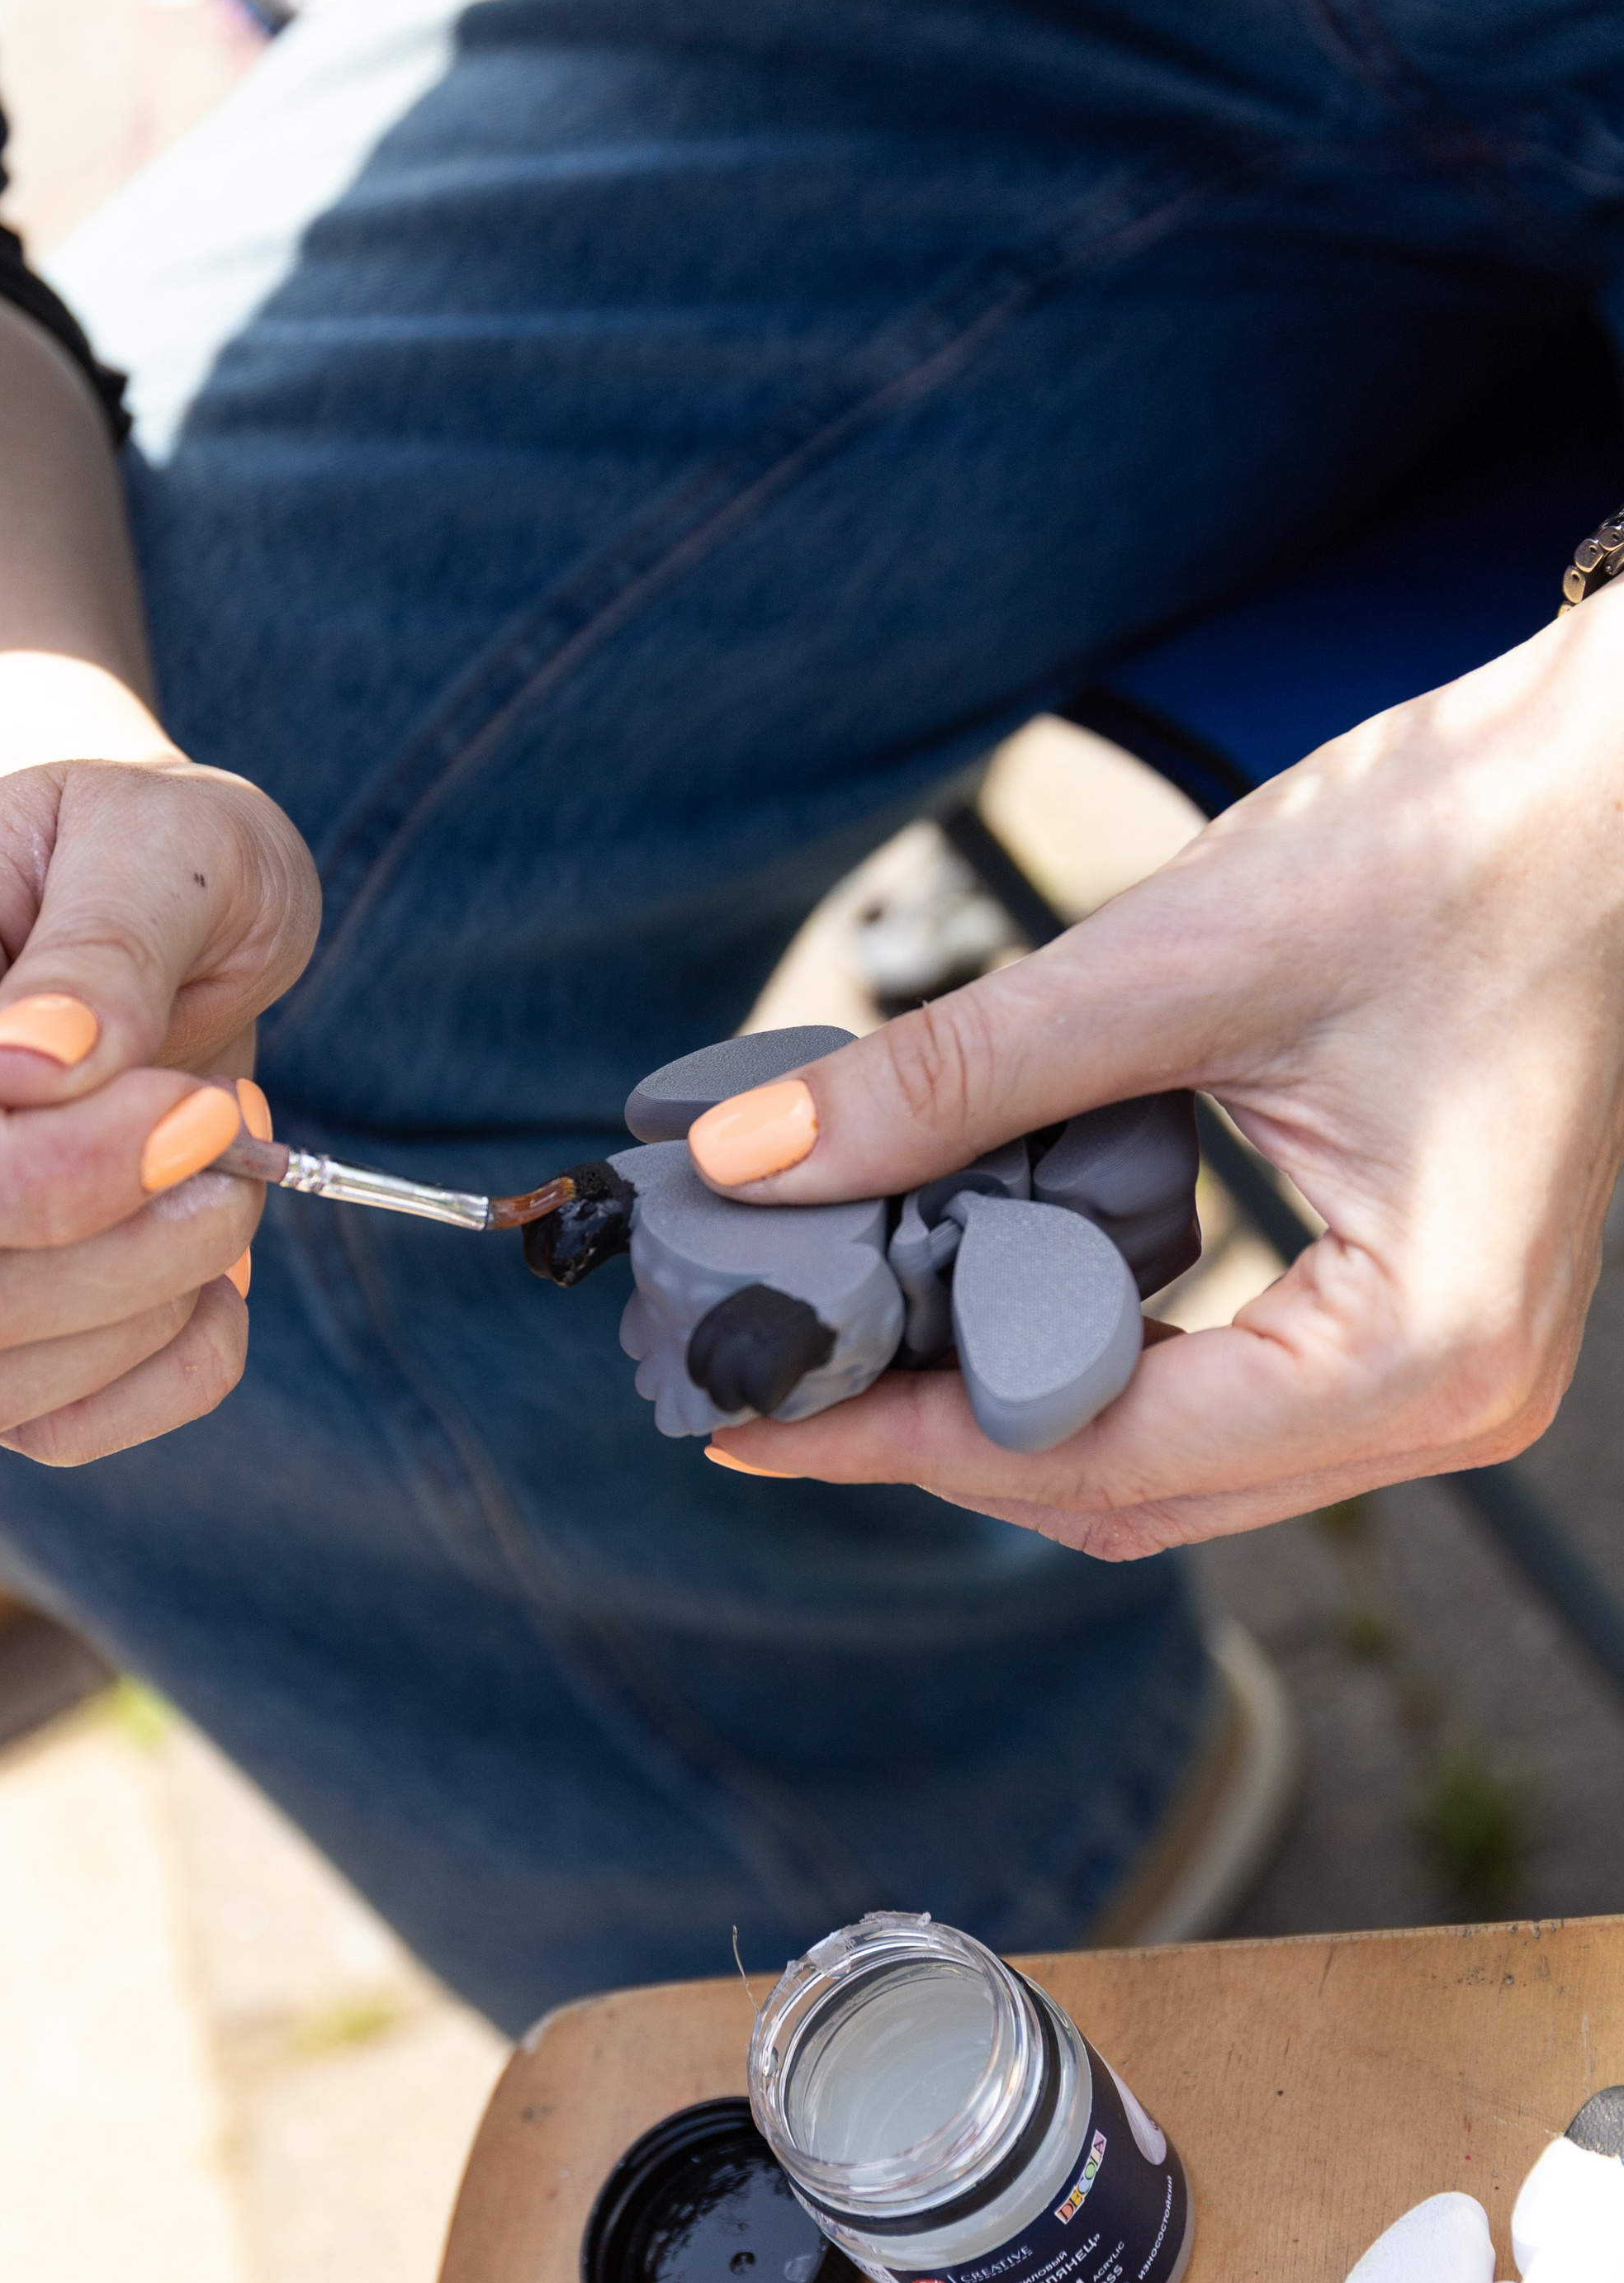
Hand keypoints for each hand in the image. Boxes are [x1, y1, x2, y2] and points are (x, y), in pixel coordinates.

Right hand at [0, 754, 319, 1463]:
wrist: (172, 900)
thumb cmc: (153, 853)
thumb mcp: (158, 835)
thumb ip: (100, 939)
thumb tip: (21, 1070)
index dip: (33, 1176)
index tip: (196, 1110)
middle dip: (122, 1246)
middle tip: (236, 1138)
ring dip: (140, 1321)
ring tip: (227, 1196)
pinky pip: (43, 1431)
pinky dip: (166, 1377)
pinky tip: (220, 1278)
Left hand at [690, 595, 1623, 1551]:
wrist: (1618, 791)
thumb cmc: (1457, 851)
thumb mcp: (1171, 961)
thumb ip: (949, 1079)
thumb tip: (749, 1160)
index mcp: (1419, 1353)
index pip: (1097, 1453)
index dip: (898, 1441)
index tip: (746, 1414)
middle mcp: (1451, 1405)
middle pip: (1128, 1491)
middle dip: (935, 1440)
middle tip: (765, 1382)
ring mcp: (1448, 1376)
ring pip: (1169, 1461)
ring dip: (1002, 1408)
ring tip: (843, 1341)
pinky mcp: (1418, 1318)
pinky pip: (1220, 1395)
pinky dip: (1086, 1359)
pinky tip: (974, 1294)